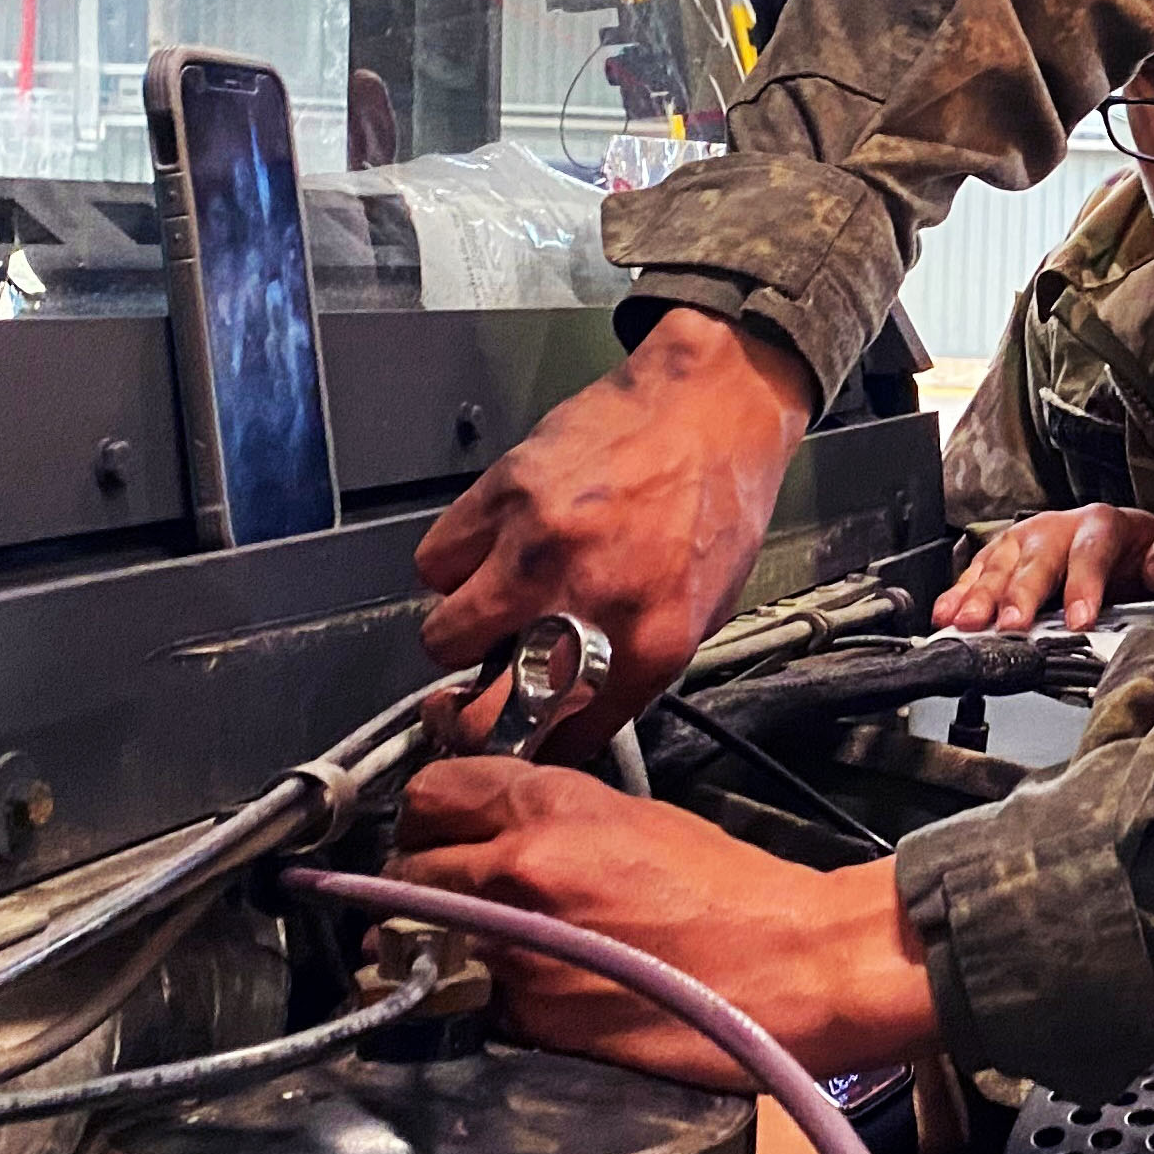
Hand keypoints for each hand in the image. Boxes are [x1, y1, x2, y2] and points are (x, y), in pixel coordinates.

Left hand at [388, 757, 937, 1087]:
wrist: (793, 965)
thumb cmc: (731, 890)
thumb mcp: (636, 816)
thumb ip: (549, 819)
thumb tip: (488, 833)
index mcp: (549, 808)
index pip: (428, 792)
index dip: (429, 814)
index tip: (440, 831)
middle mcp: (517, 870)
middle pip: (406, 870)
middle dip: (422, 883)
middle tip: (457, 897)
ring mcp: (515, 950)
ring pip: (421, 942)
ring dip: (440, 945)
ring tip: (490, 950)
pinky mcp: (527, 1018)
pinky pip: (467, 1000)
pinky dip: (482, 997)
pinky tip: (530, 993)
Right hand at [414, 310, 813, 745]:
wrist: (709, 406)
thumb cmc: (717, 500)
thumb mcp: (702, 609)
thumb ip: (634, 665)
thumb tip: (574, 706)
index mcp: (651, 644)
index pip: (564, 740)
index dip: (533, 747)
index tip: (518, 740)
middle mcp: (590, 603)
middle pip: (482, 709)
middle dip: (473, 709)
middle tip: (481, 689)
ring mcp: (538, 549)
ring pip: (443, 634)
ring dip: (461, 627)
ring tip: (497, 599)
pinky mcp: (502, 495)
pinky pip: (436, 561)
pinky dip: (455, 562)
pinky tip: (493, 547)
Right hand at [933, 504, 1153, 632]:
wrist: (1117, 535)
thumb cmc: (1136, 548)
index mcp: (1100, 525)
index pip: (1090, 552)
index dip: (1084, 586)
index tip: (1079, 620)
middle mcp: (1056, 528)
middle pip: (1036, 559)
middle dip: (1021, 593)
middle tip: (1010, 623)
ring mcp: (1024, 541)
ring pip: (999, 564)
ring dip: (980, 595)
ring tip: (967, 622)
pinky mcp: (1001, 556)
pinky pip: (975, 572)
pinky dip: (958, 593)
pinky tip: (945, 614)